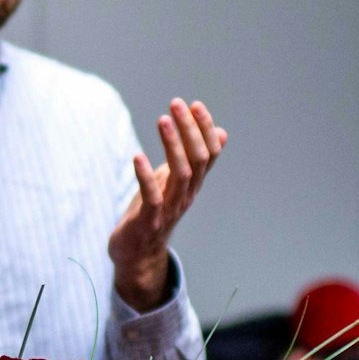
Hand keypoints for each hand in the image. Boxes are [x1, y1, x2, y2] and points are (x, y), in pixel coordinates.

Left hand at [109, 99, 227, 310]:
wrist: (136, 255)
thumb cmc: (153, 212)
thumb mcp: (175, 181)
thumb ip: (194, 158)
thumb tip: (222, 133)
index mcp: (193, 185)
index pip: (210, 153)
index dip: (205, 129)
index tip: (195, 105)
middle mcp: (186, 195)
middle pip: (198, 159)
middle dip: (190, 130)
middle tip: (177, 104)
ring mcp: (169, 209)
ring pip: (180, 174)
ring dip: (173, 145)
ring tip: (163, 120)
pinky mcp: (149, 221)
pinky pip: (153, 198)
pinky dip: (146, 176)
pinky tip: (138, 157)